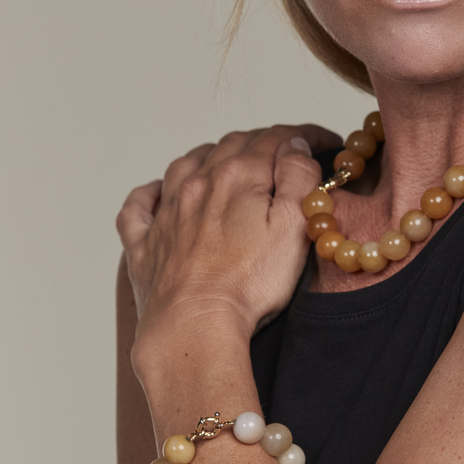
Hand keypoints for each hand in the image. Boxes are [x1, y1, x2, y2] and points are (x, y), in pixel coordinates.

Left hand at [117, 124, 339, 343]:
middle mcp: (198, 184)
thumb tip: (294, 146)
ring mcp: (168, 213)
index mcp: (237, 176)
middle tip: (285, 153)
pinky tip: (161, 194)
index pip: (276, 138)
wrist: (194, 328)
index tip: (322, 140)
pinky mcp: (146, 245)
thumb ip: (298, 177)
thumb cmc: (248, 286)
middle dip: (262, 142)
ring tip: (231, 163)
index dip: (304, 134)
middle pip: (232, 144)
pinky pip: (140, 206)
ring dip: (212, 156)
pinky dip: (152, 194)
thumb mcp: (295, 226)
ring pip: (186, 164)